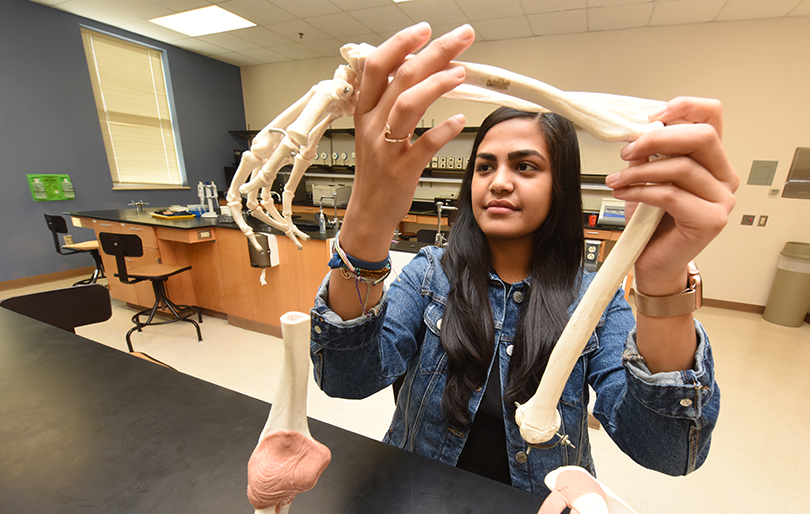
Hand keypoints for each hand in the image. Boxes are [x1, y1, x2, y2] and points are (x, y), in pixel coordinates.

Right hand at [339, 23, 474, 261]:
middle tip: (462, 36)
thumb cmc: (378, 169)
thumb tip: (416, 65)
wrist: (370, 210)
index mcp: (364, 111)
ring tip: (461, 72)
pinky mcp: (402, 169)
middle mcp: (372, 125)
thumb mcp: (373, 129)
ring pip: (408, 104)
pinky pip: (425, 144)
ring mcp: (386, 148)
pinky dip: (444, 129)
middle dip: (434, 52)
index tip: (423, 29)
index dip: (399, 44)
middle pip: (401, 77)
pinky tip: (458, 119)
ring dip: (437, 84)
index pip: (375, 66)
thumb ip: (390, 98)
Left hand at [605, 97, 738, 294]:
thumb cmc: (651, 221)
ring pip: (682, 167)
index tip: (652, 115)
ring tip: (616, 180)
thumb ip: (651, 152)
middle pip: (701, 137)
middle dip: (658, 138)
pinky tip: (623, 193)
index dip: (684, 107)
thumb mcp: (648, 176)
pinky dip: (641, 191)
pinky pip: (671, 195)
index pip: (712, 116)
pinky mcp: (711, 220)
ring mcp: (722, 199)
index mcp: (713, 159)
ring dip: (640, 170)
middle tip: (627, 151)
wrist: (653, 262)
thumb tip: (637, 130)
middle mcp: (725, 176)